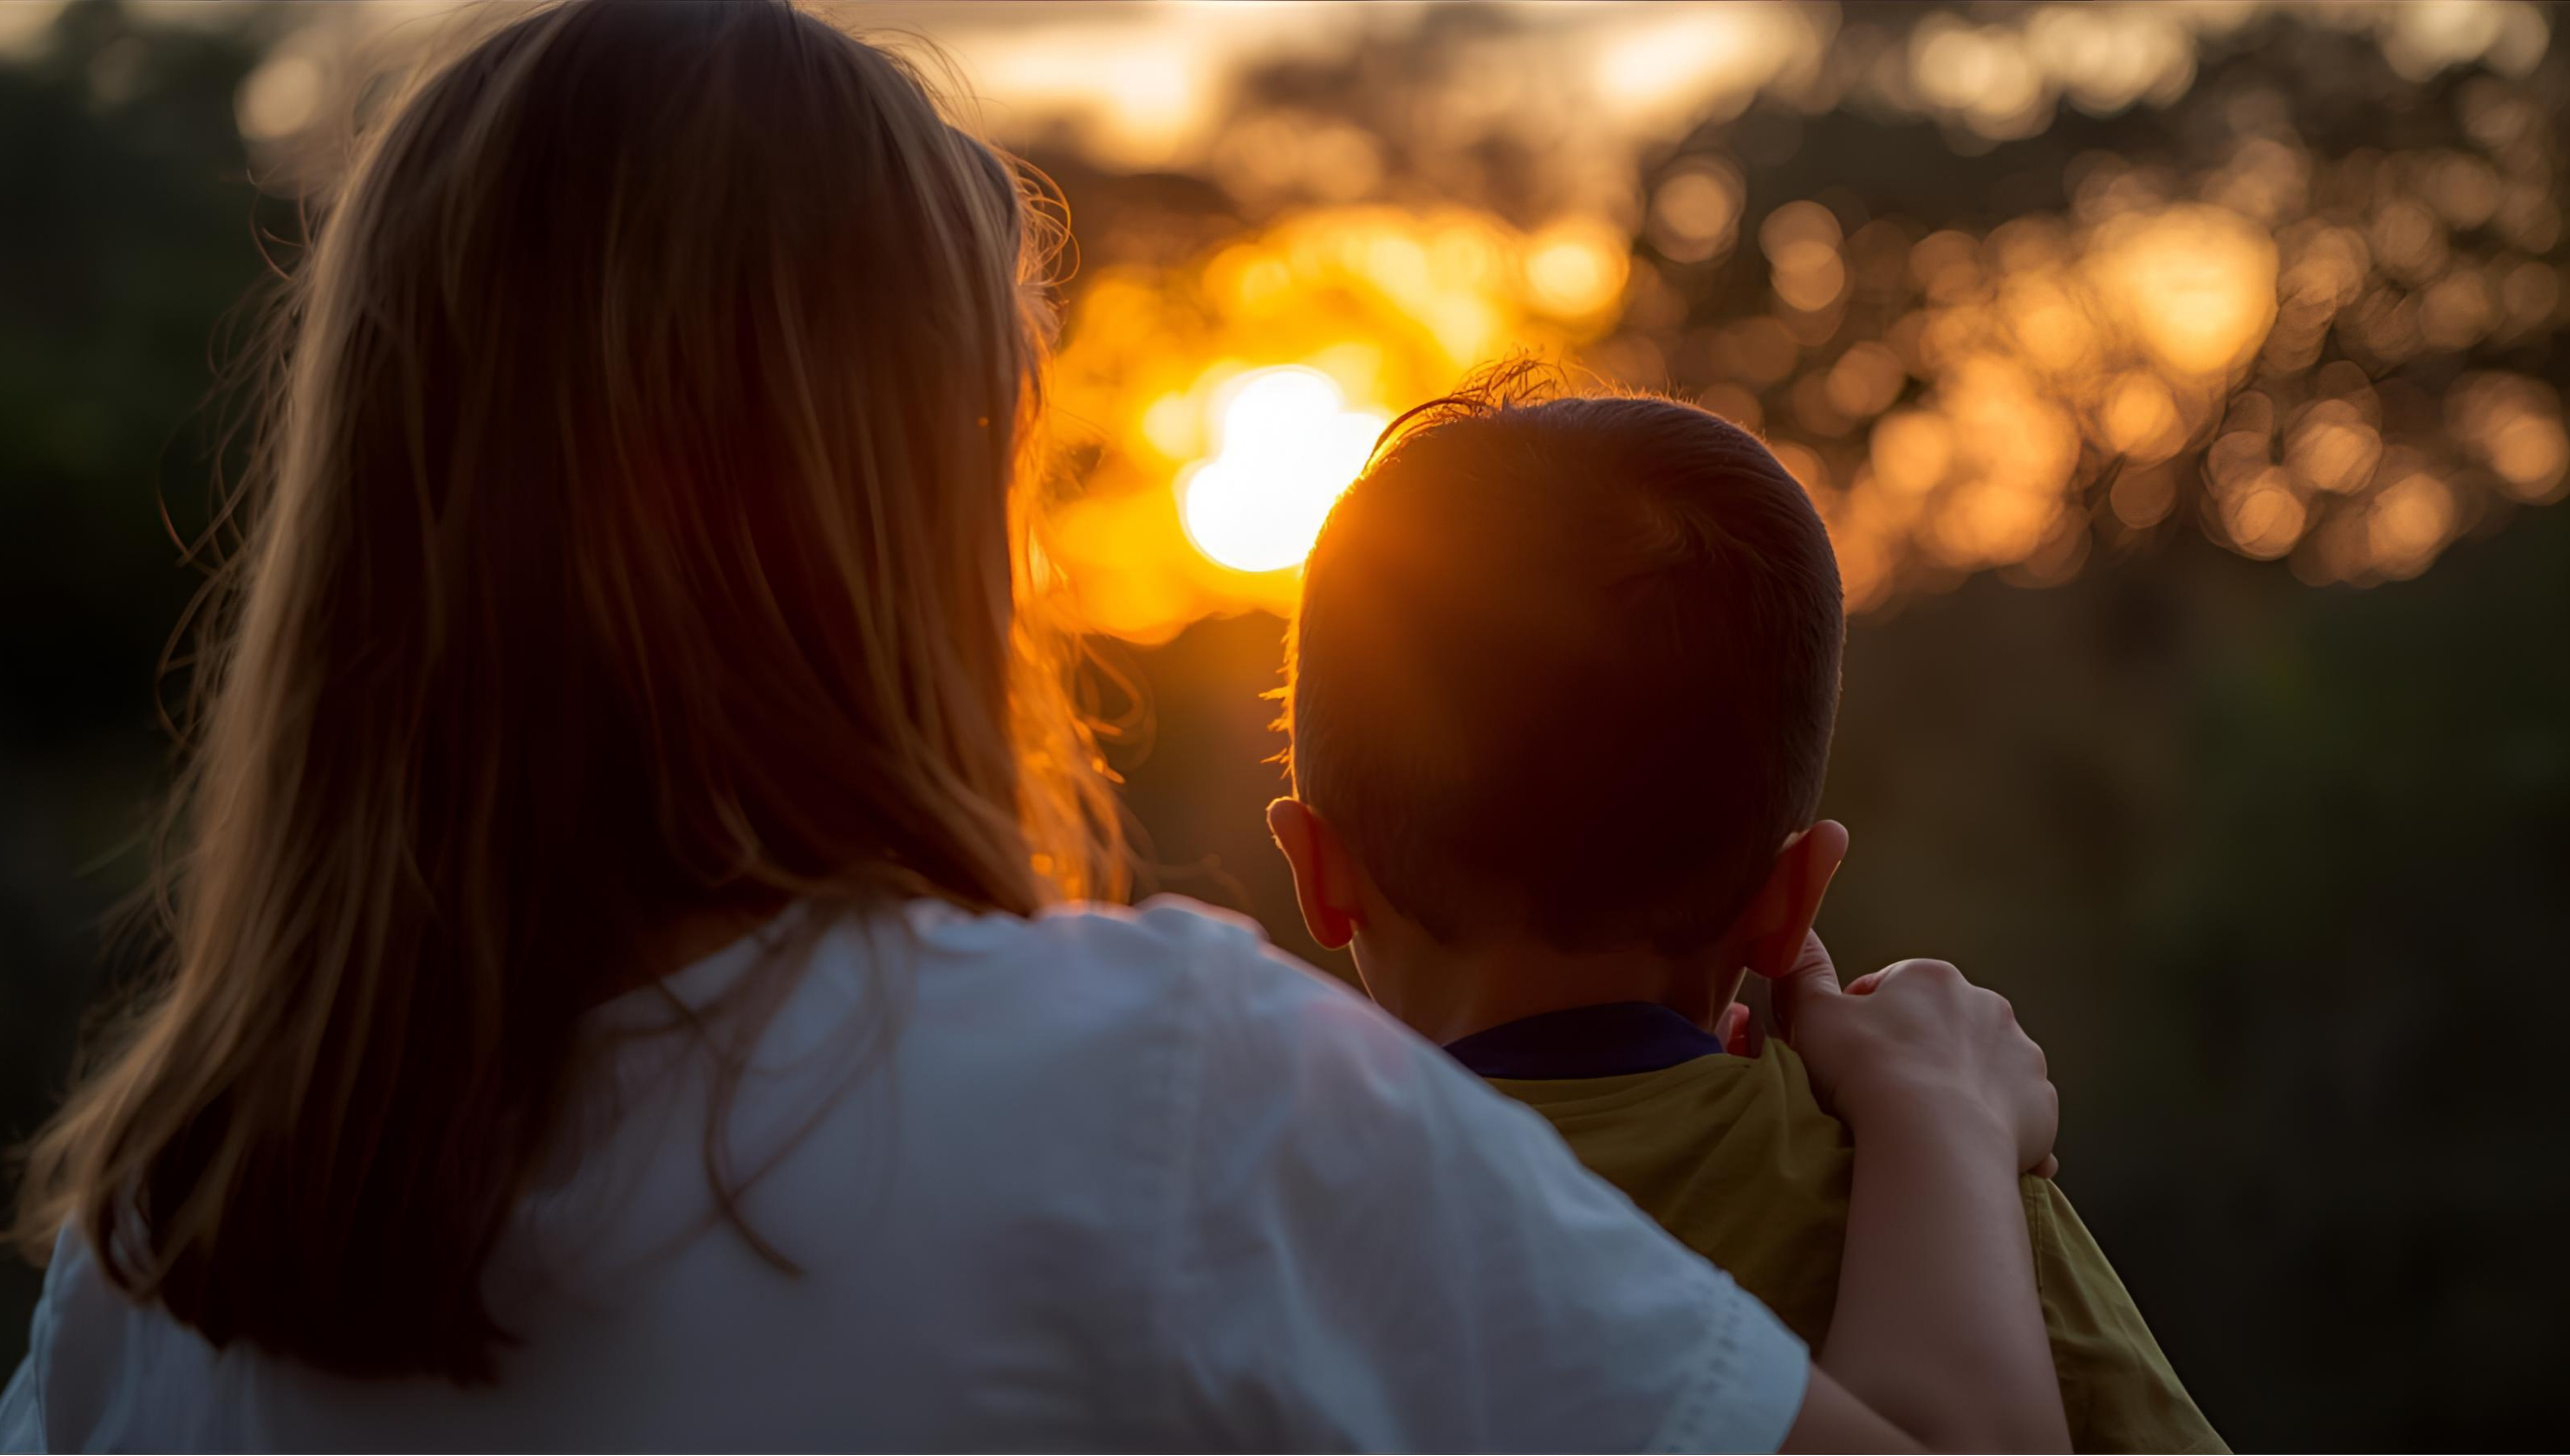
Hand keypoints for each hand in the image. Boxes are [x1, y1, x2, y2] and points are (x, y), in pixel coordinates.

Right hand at [1766, 932, 2057, 1176]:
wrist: (1934, 1141)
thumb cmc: (1867, 1073)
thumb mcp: (1813, 1016)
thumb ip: (1802, 973)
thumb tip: (1795, 933)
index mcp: (1933, 978)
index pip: (1893, 986)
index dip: (1864, 1018)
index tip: (1849, 1053)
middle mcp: (1987, 1005)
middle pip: (1944, 1024)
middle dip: (1920, 1049)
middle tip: (1887, 1090)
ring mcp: (2021, 1054)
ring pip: (1984, 1065)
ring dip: (1962, 1084)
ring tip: (1928, 1123)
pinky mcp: (2041, 1103)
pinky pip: (2016, 1111)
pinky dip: (1997, 1124)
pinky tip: (1968, 1145)